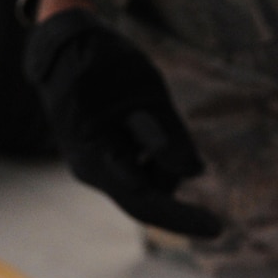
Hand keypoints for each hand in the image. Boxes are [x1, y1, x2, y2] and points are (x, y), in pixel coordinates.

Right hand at [22, 7, 223, 238]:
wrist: (61, 49)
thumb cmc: (105, 62)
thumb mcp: (146, 91)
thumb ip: (169, 134)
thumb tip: (195, 173)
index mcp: (96, 152)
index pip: (144, 198)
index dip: (181, 217)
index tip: (216, 229)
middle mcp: (89, 170)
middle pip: (143, 202)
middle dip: (177, 212)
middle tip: (215, 226)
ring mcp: (90, 169)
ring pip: (142, 186)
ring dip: (161, 166)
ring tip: (149, 117)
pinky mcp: (98, 163)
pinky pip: (133, 173)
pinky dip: (150, 160)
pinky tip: (141, 126)